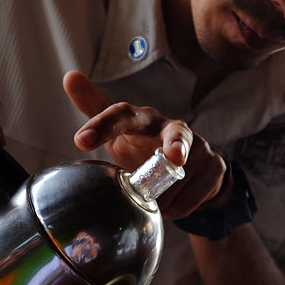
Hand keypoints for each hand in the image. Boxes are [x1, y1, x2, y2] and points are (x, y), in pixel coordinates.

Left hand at [63, 70, 226, 219]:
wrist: (189, 166)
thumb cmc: (145, 146)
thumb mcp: (121, 131)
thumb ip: (96, 109)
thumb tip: (70, 76)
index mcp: (145, 119)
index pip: (123, 114)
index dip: (103, 125)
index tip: (81, 140)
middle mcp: (175, 127)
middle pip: (177, 135)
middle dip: (177, 144)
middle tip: (175, 158)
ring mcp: (200, 147)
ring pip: (178, 181)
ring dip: (161, 199)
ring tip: (154, 201)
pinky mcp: (214, 167)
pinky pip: (190, 199)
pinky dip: (175, 208)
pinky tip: (171, 205)